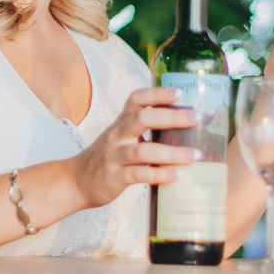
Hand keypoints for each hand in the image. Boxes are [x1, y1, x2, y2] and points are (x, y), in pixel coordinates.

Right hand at [68, 86, 199, 209]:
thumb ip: (144, 129)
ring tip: (195, 155)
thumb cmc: (107, 156)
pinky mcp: (115, 177)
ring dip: (172, 152)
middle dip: (171, 117)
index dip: (158, 93)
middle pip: (142, 118)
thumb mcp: (121, 136)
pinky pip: (139, 174)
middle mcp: (117, 134)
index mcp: (121, 121)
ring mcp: (114, 156)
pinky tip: (176, 175)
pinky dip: (159, 174)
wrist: (77, 181)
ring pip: (143, 150)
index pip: (136, 99)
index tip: (180, 92)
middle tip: (196, 118)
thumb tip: (183, 125)